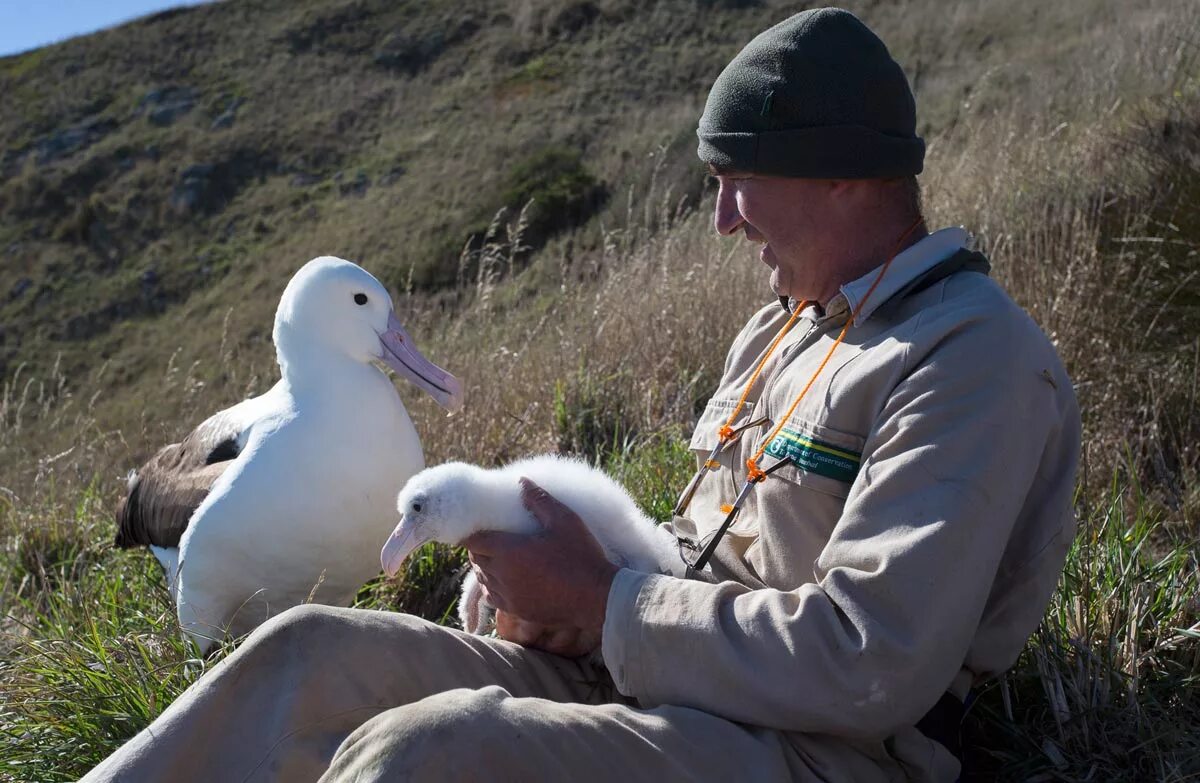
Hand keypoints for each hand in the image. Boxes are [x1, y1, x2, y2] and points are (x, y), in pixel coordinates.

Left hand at [465, 478, 618, 648]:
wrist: (597, 596)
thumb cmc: (581, 555)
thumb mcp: (564, 520)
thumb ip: (539, 499)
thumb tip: (521, 481)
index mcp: (509, 551)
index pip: (473, 541)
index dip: (470, 532)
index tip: (474, 525)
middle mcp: (502, 575)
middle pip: (476, 559)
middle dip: (478, 548)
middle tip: (490, 537)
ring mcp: (509, 595)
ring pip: (483, 579)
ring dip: (486, 567)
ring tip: (497, 557)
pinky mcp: (518, 610)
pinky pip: (494, 597)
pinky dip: (493, 586)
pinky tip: (505, 580)